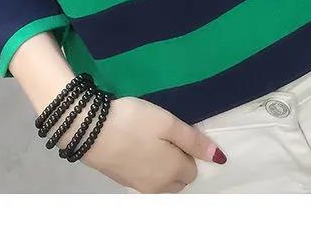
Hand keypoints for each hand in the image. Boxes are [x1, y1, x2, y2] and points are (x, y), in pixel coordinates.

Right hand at [75, 95, 225, 192]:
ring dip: (161, 166)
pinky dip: (144, 166)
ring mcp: (138, 186)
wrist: (90, 129)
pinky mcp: (121, 180)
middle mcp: (158, 187)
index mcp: (173, 173)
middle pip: (178, 179)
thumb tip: (220, 158)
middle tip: (163, 136)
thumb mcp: (168, 123)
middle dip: (176, 162)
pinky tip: (134, 147)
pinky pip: (144, 178)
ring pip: (160, 181)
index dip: (187, 150)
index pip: (193, 169)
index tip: (175, 133)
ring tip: (148, 140)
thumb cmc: (134, 122)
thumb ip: (194, 141)